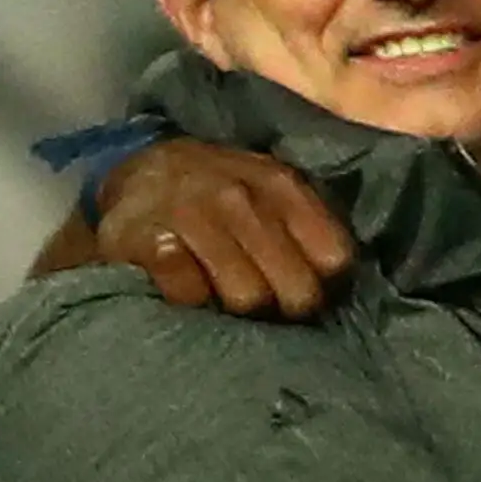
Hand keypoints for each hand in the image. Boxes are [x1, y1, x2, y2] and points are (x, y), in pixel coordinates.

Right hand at [95, 138, 354, 316]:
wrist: (139, 171)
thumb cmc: (220, 194)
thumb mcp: (270, 192)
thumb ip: (309, 226)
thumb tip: (341, 284)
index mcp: (281, 186)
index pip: (334, 259)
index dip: (323, 284)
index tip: (303, 287)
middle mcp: (240, 198)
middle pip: (295, 291)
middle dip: (284, 307)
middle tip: (265, 305)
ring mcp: (193, 215)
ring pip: (246, 298)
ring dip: (237, 310)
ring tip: (224, 297)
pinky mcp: (149, 240)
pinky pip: (189, 295)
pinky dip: (191, 302)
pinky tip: (187, 287)